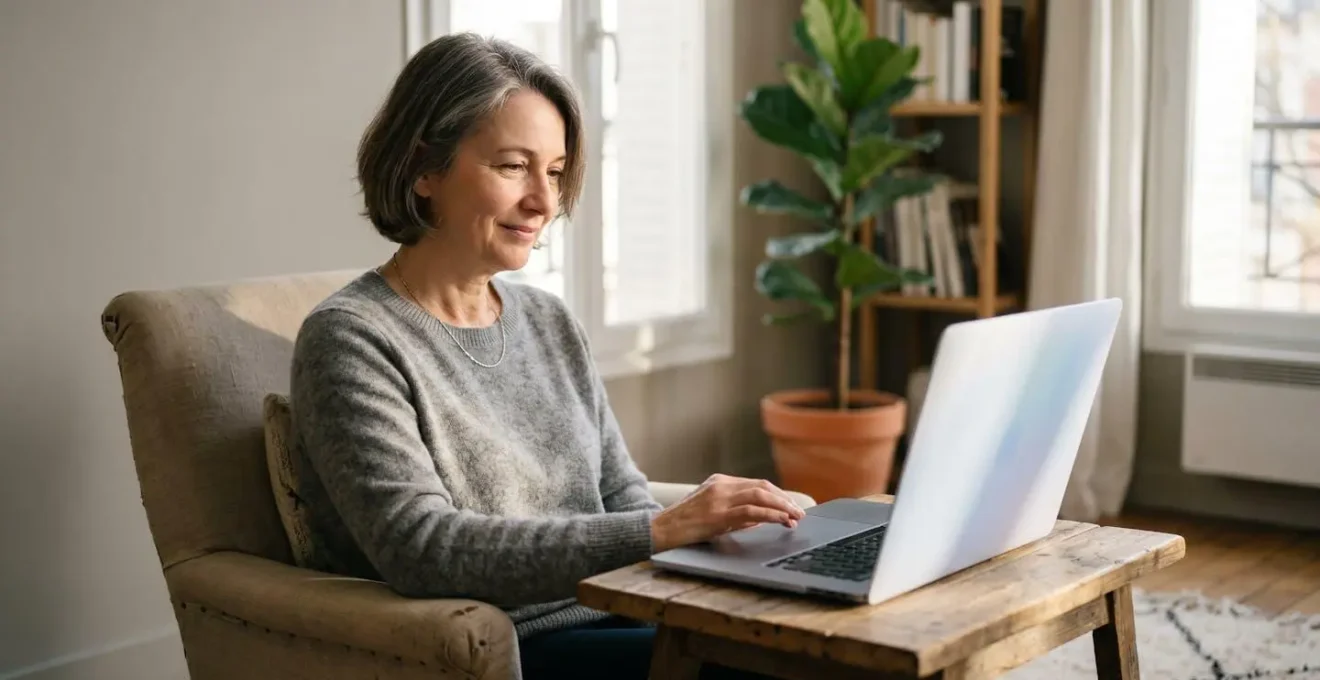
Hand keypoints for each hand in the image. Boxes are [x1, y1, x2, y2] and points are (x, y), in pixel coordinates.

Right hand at [650, 474, 806, 552]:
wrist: (659, 531)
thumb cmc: (684, 526)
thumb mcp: (712, 514)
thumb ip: (736, 514)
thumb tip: (762, 520)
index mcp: (719, 482)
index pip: (756, 485)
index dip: (777, 495)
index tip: (790, 507)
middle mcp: (720, 485)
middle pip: (762, 487)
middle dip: (784, 499)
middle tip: (798, 513)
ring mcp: (718, 498)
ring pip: (760, 496)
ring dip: (782, 506)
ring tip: (795, 517)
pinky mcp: (717, 514)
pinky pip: (751, 511)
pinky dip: (771, 515)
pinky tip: (781, 521)